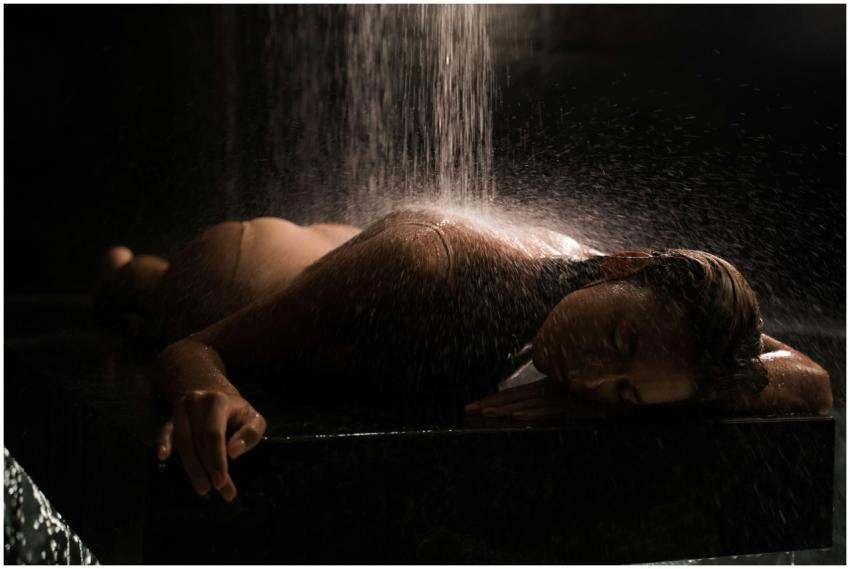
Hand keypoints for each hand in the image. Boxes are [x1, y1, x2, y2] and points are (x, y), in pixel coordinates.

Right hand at [157, 389, 266, 501]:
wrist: (217, 396)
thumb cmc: (238, 413)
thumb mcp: (253, 419)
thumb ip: (249, 434)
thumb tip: (233, 452)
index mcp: (217, 401)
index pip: (214, 434)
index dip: (216, 459)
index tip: (220, 482)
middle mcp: (196, 402)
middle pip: (198, 440)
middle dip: (207, 468)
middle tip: (217, 490)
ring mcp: (181, 409)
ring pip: (183, 441)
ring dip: (191, 467)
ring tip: (202, 488)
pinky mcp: (171, 417)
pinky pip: (165, 431)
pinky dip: (163, 443)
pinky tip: (162, 457)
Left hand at [464, 378, 617, 419]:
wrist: (623, 386)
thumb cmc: (597, 389)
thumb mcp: (572, 390)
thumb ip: (555, 394)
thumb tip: (535, 404)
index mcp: (545, 387)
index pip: (513, 394)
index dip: (493, 399)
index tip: (473, 406)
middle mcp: (547, 391)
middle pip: (512, 398)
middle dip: (488, 404)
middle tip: (466, 410)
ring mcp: (557, 399)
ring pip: (525, 405)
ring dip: (503, 410)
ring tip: (484, 414)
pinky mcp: (570, 407)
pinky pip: (547, 411)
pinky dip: (531, 414)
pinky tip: (516, 417)